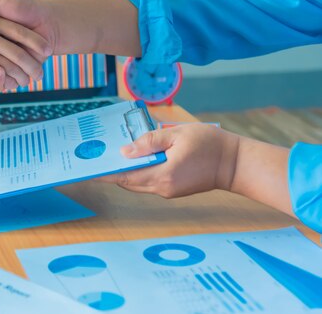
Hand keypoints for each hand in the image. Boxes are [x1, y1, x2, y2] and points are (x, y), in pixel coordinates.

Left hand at [98, 124, 239, 197]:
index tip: (88, 170)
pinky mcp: (173, 189)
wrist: (236, 163)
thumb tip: (125, 151)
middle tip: (95, 159)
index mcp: (163, 175)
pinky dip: (138, 173)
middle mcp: (163, 187)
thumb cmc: (209, 144)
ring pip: (138, 183)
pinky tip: (133, 159)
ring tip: (110, 158)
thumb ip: (150, 142)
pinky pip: (148, 182)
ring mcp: (168, 191)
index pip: (126, 177)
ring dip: (125, 172)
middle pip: (129, 182)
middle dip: (111, 171)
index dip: (105, 173)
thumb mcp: (178, 134)